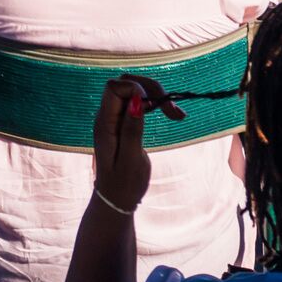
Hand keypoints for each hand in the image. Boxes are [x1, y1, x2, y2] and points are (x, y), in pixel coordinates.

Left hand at [90, 75, 161, 217]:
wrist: (116, 199)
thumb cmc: (124, 184)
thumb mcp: (131, 160)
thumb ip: (132, 130)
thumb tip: (136, 101)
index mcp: (104, 124)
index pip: (113, 87)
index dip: (135, 88)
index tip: (154, 106)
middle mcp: (106, 117)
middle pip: (125, 82)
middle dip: (151, 89)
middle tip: (173, 112)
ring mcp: (115, 118)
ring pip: (134, 90)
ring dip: (156, 96)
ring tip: (176, 115)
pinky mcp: (124, 122)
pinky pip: (138, 102)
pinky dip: (156, 104)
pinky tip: (171, 115)